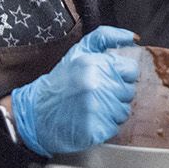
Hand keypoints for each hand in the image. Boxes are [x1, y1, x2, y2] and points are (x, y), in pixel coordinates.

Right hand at [9, 26, 140, 156]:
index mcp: (94, 64)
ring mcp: (95, 108)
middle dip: (116, 94)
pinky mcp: (94, 129)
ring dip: (112, 111)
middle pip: (129, 91)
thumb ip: (105, 37)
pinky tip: (89, 120)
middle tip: (96, 94)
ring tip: (92, 107)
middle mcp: (95, 85)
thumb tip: (133, 38)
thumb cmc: (60, 83)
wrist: (35, 113)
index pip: (131, 70)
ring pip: (123, 111)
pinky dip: (105, 126)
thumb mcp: (78, 52)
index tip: (107, 79)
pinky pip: (114, 127)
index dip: (121, 75)